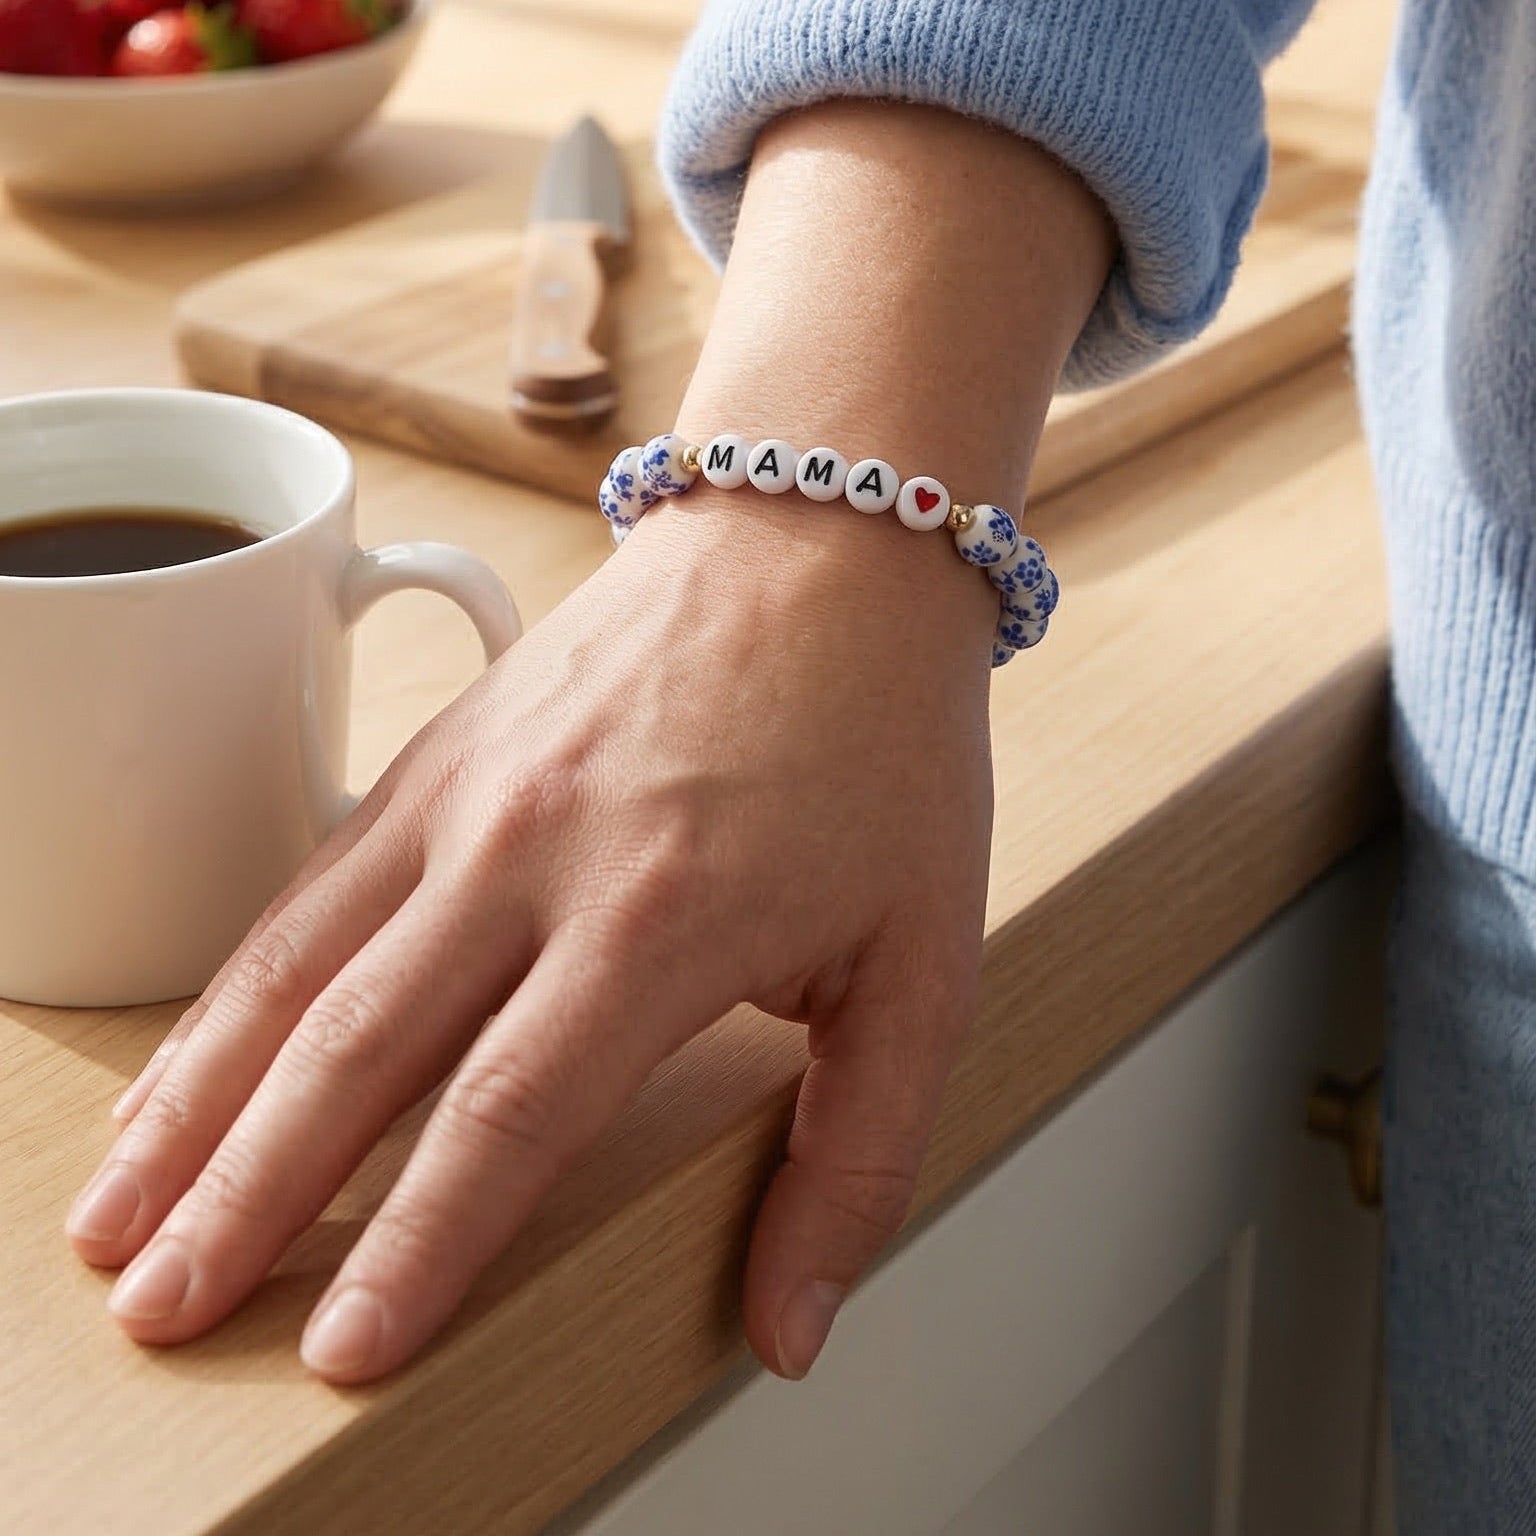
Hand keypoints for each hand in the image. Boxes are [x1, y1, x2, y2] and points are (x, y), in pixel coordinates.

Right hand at [67, 494, 998, 1382]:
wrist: (823, 550)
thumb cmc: (883, 751)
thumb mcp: (925, 964)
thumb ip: (861, 1157)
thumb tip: (791, 1328)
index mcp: (663, 920)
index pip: (507, 1116)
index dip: (416, 1247)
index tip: (345, 1349)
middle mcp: (534, 854)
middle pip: (356, 1052)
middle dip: (249, 1200)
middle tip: (164, 1310)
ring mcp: (467, 795)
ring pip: (294, 970)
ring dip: (196, 1104)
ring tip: (119, 1217)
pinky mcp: (436, 755)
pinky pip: (308, 891)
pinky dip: (233, 992)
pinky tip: (189, 1068)